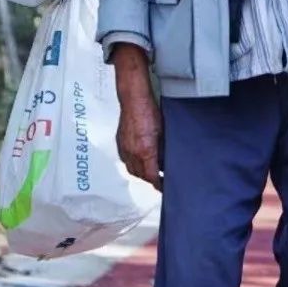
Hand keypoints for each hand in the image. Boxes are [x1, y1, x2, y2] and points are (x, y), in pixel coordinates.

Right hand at [111, 46, 162, 191]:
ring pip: (132, 169)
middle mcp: (133, 152)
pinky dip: (133, 163)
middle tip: (160, 178)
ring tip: (150, 170)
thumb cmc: (149, 111)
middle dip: (151, 179)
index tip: (165, 187)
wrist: (133, 99)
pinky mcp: (120, 143)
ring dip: (141, 172)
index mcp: (146, 151)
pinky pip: (126, 160)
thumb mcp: (163, 133)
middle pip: (141, 175)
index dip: (159, 184)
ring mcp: (124, 148)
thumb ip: (164, 150)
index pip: (152, 177)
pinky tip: (140, 158)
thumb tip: (167, 162)